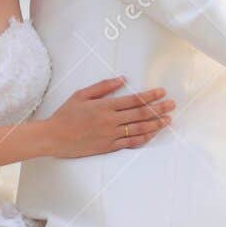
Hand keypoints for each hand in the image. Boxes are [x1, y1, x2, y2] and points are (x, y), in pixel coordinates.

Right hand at [43, 78, 173, 157]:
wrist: (53, 137)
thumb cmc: (66, 114)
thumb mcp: (81, 94)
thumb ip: (103, 86)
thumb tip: (123, 79)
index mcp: (105, 106)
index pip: (133, 100)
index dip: (150, 96)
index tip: (162, 92)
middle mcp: (110, 121)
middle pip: (140, 114)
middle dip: (159, 109)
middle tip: (172, 105)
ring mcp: (110, 135)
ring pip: (138, 129)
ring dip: (155, 124)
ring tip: (168, 120)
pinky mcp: (108, 147)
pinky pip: (130, 143)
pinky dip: (143, 139)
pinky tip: (153, 135)